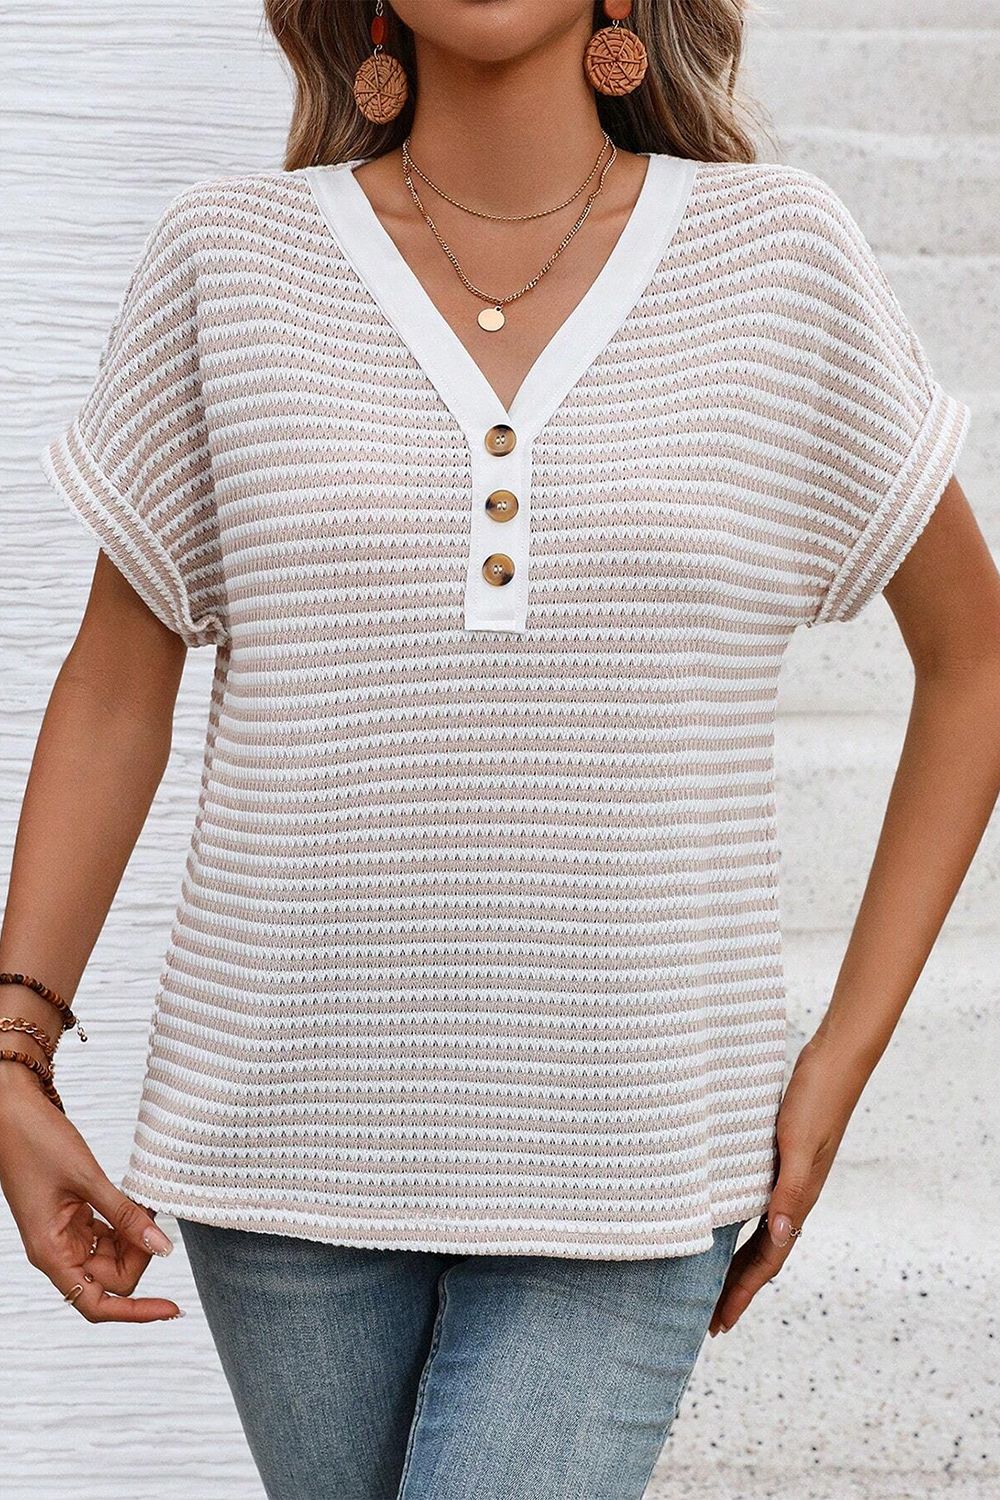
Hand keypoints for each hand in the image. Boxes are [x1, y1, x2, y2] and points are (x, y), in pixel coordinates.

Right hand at [0, 1067, 184, 1322]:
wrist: (11, 1109)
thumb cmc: (35, 1141)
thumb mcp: (87, 1178)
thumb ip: (125, 1216)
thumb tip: (162, 1248)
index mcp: (50, 1253)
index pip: (97, 1305)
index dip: (137, 1312)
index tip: (173, 1307)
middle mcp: (57, 1251)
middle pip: (111, 1280)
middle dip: (140, 1256)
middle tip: (154, 1217)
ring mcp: (65, 1234)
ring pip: (112, 1257)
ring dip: (135, 1238)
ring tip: (148, 1205)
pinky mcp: (72, 1216)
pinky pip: (107, 1234)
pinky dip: (127, 1222)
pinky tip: (139, 1202)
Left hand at [707, 1027, 872, 1335]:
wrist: (834, 1063)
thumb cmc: (815, 1100)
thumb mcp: (797, 1144)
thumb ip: (789, 1189)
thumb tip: (781, 1235)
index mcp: (798, 1199)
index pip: (766, 1260)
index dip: (741, 1293)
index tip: (719, 1324)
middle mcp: (793, 1196)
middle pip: (761, 1255)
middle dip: (736, 1288)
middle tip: (710, 1321)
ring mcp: (787, 1180)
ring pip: (758, 1233)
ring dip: (736, 1261)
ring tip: (712, 1284)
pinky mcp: (779, 1160)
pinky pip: (755, 1204)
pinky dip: (737, 1223)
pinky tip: (720, 1220)